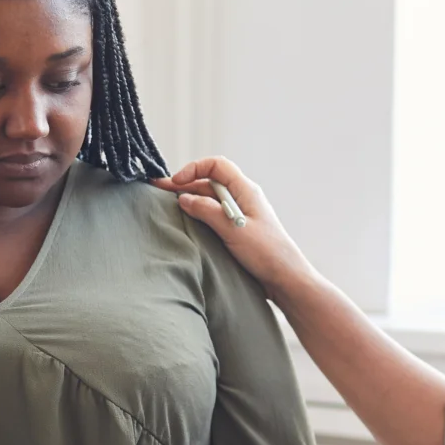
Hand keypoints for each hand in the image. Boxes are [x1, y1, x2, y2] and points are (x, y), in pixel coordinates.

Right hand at [153, 157, 316, 303]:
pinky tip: (184, 221)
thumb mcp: (233, 229)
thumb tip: (184, 198)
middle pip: (209, 182)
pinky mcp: (236, 229)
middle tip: (158, 191)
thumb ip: (207, 211)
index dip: (194, 169)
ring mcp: (239, 213)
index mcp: (246, 190)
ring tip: (165, 205)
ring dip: (189, 200)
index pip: (217, 166)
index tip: (176, 183)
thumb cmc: (266, 253)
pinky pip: (213, 215)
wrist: (286, 278)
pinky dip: (197, 214)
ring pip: (209, 199)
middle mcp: (242, 198)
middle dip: (184, 185)